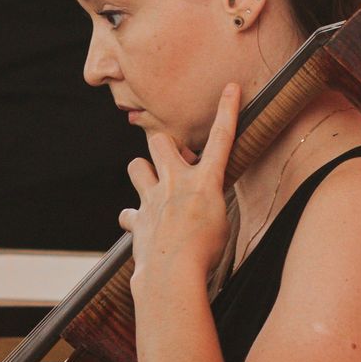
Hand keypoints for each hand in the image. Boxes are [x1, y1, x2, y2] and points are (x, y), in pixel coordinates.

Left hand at [123, 84, 236, 294]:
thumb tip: (198, 205)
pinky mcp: (138, 219)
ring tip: (154, 187)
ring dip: (144, 172)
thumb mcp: (221, 224)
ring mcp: (152, 199)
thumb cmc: (205, 254)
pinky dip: (135, 218)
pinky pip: (129, 213)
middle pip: (160, 141)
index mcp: (205, 182)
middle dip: (165, 145)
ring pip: (136, 166)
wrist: (172, 275)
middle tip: (175, 160)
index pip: (221, 139)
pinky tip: (143, 228)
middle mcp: (175, 183)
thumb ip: (209, 205)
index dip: (227, 111)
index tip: (230, 87)